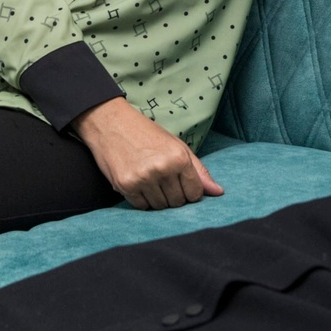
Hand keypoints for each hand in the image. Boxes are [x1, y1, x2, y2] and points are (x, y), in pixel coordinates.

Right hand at [72, 97, 223, 209]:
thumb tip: (218, 192)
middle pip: (178, 203)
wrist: (112, 123)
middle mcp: (163, 168)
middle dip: (174, 196)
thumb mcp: (177, 146)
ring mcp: (143, 178)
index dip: (190, 192)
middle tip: (163, 180)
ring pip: (160, 207)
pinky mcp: (126, 185)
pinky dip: (143, 200)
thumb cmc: (147, 134)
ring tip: (151, 180)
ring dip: (158, 199)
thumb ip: (198, 171)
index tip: (181, 184)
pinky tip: (139, 184)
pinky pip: (142, 207)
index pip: (195, 193)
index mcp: (179, 157)